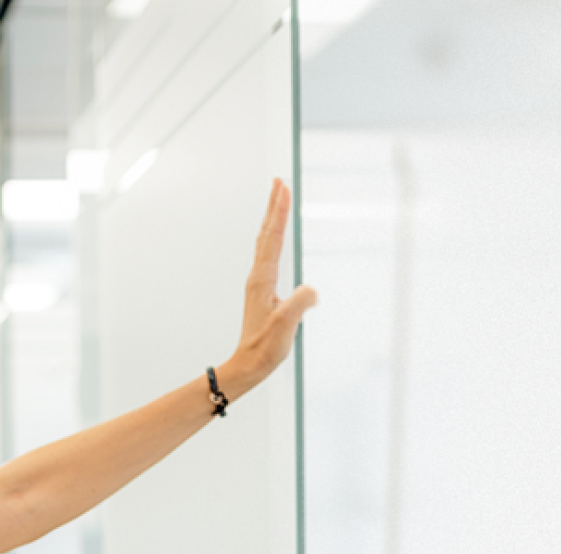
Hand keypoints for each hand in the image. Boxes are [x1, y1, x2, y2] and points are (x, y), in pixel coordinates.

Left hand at [218, 179, 318, 400]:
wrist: (248, 364)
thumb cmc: (265, 348)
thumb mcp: (286, 326)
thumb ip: (298, 305)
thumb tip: (312, 290)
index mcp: (263, 280)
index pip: (273, 239)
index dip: (279, 213)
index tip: (283, 188)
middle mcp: (258, 276)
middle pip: (266, 234)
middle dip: (274, 207)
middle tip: (279, 182)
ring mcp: (259, 283)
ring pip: (265, 243)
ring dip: (272, 220)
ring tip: (278, 201)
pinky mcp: (262, 291)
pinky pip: (268, 256)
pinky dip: (272, 239)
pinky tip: (275, 240)